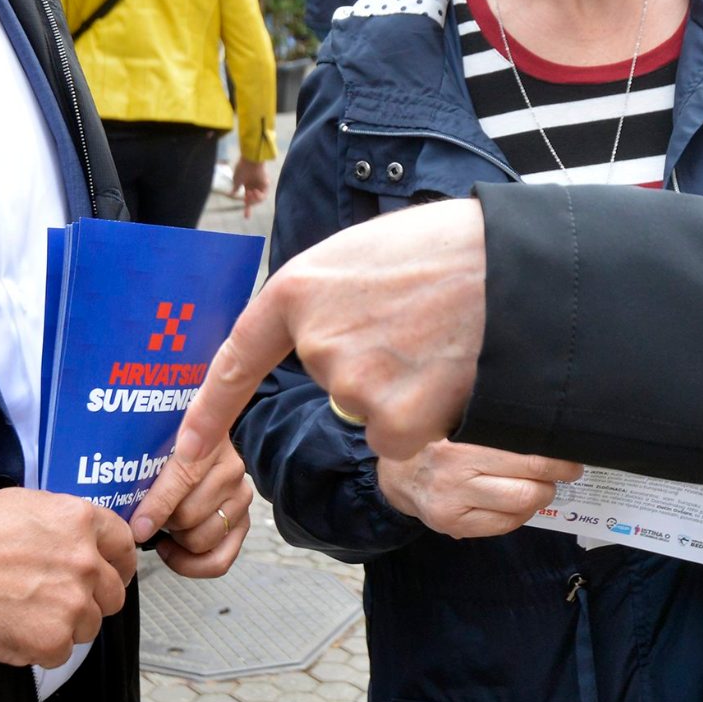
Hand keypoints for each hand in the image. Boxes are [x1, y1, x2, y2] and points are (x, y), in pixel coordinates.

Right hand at [0, 488, 136, 666]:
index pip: (124, 545)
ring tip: (26, 613)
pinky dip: (40, 647)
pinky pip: (62, 652)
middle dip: (92, 599)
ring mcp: (72, 603)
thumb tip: (81, 541)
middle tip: (59, 600)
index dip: (118, 563)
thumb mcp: (25, 505)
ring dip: (65, 625)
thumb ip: (64, 524)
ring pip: (89, 625)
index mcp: (80, 521)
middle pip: (113, 593)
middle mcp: (85, 561)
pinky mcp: (53, 640)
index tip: (112, 574)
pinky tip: (14, 629)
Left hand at [132, 200, 484, 537]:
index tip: (184, 451)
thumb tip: (324, 341)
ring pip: (370, 414)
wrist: (518, 268)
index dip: (209, 411)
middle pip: (333, 385)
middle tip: (418, 324)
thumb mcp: (366, 253)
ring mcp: (351, 384)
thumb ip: (330, 299)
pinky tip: (450, 376)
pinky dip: (426, 420)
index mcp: (298, 290)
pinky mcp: (391, 420)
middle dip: (373, 368)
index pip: (237, 359)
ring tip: (442, 339)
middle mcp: (314, 341)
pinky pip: (398, 439)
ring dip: (405, 392)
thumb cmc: (452, 250)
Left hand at [139, 435, 252, 577]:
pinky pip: (218, 561)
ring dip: (176, 539)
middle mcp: (231, 469)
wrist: (198, 445)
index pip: (186, 476)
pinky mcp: (243, 523)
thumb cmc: (170, 450)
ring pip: (200, 540)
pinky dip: (190, 564)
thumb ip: (140, 462)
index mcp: (210, 441)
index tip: (138, 526)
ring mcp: (240, 497)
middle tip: (147, 515)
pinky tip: (173, 548)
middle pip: (189, 515)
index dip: (160, 504)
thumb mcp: (155, 444)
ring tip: (165, 525)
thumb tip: (119, 504)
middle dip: (162, 522)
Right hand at [231, 159, 271, 211]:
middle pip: (254, 201)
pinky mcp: (266, 184)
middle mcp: (255, 187)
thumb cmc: (242, 169)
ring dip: (254, 200)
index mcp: (248, 186)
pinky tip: (254, 191)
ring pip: (259, 200)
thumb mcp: (236, 180)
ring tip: (250, 193)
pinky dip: (259, 196)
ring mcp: (260, 186)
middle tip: (246, 199)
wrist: (249, 160)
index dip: (248, 209)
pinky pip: (264, 195)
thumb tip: (231, 194)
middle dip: (250, 203)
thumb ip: (235, 188)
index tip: (246, 218)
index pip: (248, 200)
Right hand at [377, 439, 580, 538]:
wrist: (398, 475)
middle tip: (566, 470)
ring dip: (540, 497)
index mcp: (459, 443)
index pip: (524, 456)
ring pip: (520, 508)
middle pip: (527, 486)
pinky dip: (521, 514)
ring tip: (542, 485)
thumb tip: (547, 426)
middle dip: (555, 479)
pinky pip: (505, 525)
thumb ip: (495, 424)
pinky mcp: (454, 528)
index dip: (555, 459)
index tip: (569, 454)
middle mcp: (454, 475)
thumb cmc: (439, 442)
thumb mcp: (462, 423)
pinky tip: (519, 502)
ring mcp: (453, 506)